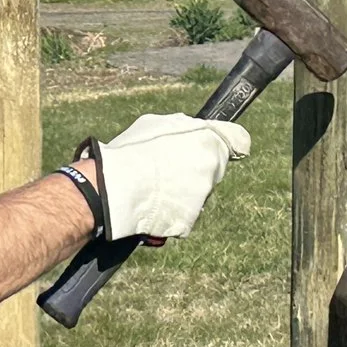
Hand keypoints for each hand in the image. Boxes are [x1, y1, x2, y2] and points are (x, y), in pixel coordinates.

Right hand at [93, 114, 250, 240]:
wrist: (110, 188)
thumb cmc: (128, 152)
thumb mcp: (156, 125)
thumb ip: (184, 128)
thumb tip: (195, 129)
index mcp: (207, 140)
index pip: (237, 139)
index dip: (230, 143)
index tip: (230, 148)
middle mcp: (211, 168)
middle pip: (214, 169)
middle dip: (197, 169)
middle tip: (168, 169)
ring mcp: (201, 197)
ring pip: (199, 194)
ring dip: (184, 192)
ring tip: (154, 187)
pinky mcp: (189, 221)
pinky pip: (184, 215)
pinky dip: (172, 212)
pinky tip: (153, 204)